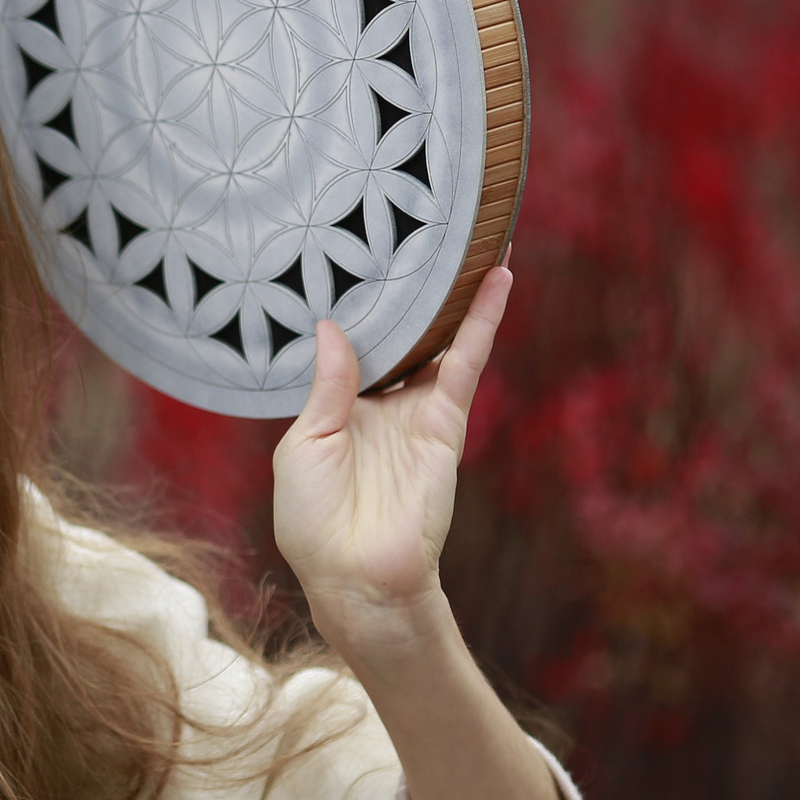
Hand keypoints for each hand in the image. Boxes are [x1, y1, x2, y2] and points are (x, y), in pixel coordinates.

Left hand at [271, 265, 511, 652]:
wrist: (354, 575)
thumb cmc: (312, 521)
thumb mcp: (302, 443)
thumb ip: (327, 384)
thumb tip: (332, 326)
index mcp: (339, 406)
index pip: (353, 342)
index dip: (358, 304)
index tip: (355, 251)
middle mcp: (381, 401)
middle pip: (402, 330)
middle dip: (414, 286)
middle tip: (423, 224)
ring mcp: (416, 408)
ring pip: (439, 335)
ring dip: (457, 288)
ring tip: (473, 230)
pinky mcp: (445, 421)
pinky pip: (466, 361)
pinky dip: (482, 320)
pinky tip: (497, 276)